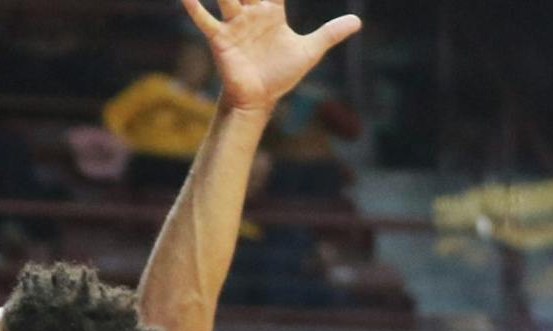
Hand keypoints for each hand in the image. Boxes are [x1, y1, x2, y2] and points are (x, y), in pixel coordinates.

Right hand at [180, 0, 362, 115]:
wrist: (259, 100)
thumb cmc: (281, 74)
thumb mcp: (310, 51)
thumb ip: (330, 33)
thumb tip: (358, 22)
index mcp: (272, 10)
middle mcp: (251, 12)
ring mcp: (234, 24)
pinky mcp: (221, 39)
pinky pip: (206, 21)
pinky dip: (194, 8)